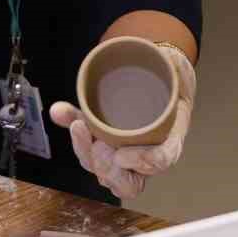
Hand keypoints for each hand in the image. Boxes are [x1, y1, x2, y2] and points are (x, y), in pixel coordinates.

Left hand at [50, 43, 196, 200]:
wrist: (162, 80)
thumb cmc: (171, 80)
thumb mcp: (176, 70)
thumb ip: (171, 63)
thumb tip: (163, 53)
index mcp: (171, 138)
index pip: (163, 159)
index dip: (144, 162)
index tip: (122, 154)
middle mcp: (148, 156)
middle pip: (129, 182)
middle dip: (108, 169)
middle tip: (98, 145)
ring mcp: (124, 155)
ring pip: (105, 174)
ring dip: (86, 154)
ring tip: (78, 127)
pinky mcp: (104, 144)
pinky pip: (87, 152)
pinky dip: (73, 134)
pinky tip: (61, 113)